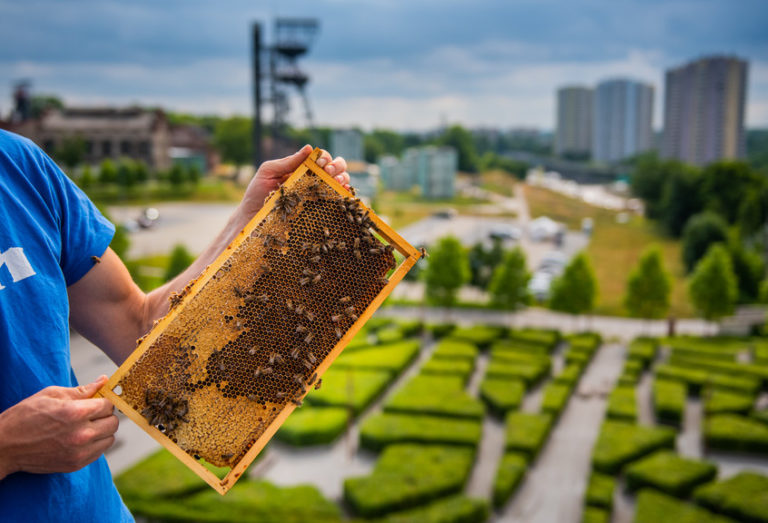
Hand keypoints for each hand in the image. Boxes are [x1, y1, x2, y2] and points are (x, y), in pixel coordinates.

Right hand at [0, 376, 117, 478]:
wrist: (4, 446)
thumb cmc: (25, 416)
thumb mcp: (51, 395)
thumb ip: (82, 390)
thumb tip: (104, 381)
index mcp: (75, 413)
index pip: (108, 405)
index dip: (103, 401)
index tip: (96, 402)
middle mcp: (81, 434)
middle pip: (113, 422)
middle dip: (105, 415)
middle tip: (92, 414)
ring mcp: (79, 452)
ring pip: (109, 439)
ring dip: (102, 431)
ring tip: (86, 427)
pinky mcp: (75, 465)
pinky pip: (99, 452)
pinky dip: (95, 445)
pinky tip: (80, 439)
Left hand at [239, 145, 350, 216]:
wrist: (252, 221)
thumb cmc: (257, 195)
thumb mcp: (268, 173)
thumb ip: (287, 161)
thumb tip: (309, 148)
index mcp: (301, 170)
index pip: (320, 159)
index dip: (325, 157)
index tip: (320, 163)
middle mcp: (312, 182)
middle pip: (335, 168)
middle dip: (337, 165)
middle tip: (329, 171)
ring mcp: (318, 197)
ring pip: (340, 182)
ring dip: (343, 177)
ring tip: (335, 180)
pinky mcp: (320, 212)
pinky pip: (338, 202)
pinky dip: (345, 194)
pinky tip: (341, 192)